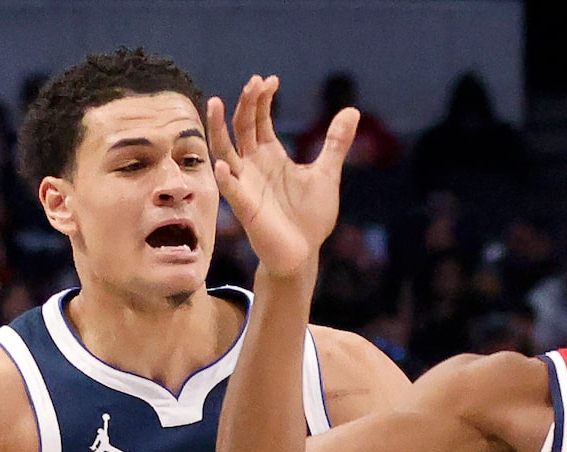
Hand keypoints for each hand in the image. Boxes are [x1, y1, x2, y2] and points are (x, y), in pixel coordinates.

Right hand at [205, 76, 355, 278]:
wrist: (303, 254)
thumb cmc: (310, 217)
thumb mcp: (326, 174)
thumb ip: (335, 143)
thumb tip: (352, 111)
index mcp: (270, 154)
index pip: (258, 118)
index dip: (261, 98)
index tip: (271, 80)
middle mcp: (253, 164)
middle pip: (241, 126)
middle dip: (246, 103)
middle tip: (254, 82)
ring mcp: (245, 184)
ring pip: (224, 150)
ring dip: (218, 128)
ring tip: (215, 103)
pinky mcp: (245, 208)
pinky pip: (230, 190)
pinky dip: (225, 178)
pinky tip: (222, 166)